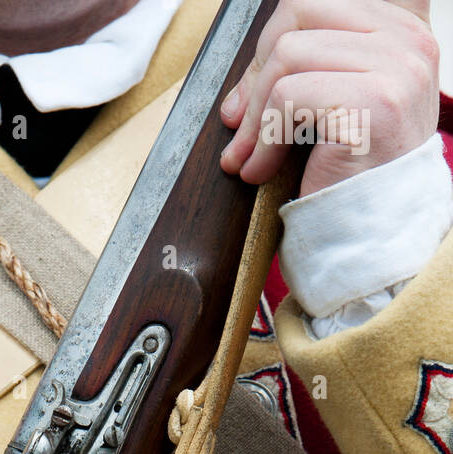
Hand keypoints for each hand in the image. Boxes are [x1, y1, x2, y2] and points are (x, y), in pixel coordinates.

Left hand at [219, 0, 438, 196]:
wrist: (374, 239)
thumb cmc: (348, 178)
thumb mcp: (326, 110)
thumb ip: (299, 73)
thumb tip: (238, 93)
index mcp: (399, 29)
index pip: (313, 5)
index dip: (270, 47)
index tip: (250, 100)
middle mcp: (407, 40)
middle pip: (298, 16)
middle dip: (257, 75)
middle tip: (241, 129)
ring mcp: (397, 67)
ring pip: (289, 55)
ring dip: (256, 115)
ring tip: (250, 157)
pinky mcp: (376, 102)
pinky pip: (290, 97)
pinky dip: (264, 139)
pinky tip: (261, 171)